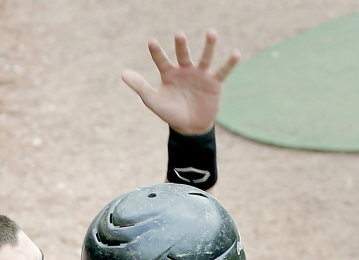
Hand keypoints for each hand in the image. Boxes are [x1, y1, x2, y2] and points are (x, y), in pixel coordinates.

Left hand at [122, 30, 240, 135]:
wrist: (189, 127)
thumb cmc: (170, 112)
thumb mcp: (153, 101)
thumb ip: (140, 86)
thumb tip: (122, 74)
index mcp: (169, 72)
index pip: (161, 60)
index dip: (156, 52)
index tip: (151, 43)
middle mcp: (185, 69)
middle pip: (183, 54)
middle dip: (181, 46)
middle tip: (179, 35)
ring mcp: (201, 74)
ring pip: (205, 57)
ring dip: (208, 46)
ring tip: (211, 33)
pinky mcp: (214, 83)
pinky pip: (222, 71)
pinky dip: (230, 63)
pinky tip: (236, 53)